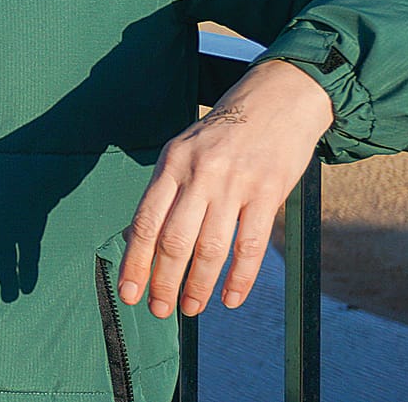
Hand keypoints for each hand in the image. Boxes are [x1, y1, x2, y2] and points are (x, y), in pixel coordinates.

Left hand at [119, 59, 333, 317]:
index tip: (128, 292)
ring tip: (190, 309)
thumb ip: (168, 190)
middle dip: (163, 281)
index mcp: (172, 162)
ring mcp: (235, 183)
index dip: (135, 262)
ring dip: (198, 285)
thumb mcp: (185, 149)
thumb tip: (143, 239)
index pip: (145, 221)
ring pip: (210, 248)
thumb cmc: (225, 131)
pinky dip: (239, 278)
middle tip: (159, 309)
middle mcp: (199, 173)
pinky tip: (230, 299)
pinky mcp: (268, 191)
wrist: (280, 97)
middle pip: (174, 241)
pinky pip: (250, 245)